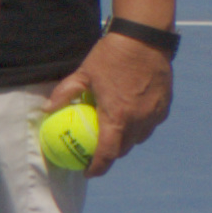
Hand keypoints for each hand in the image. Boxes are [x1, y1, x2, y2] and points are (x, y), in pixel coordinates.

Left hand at [54, 31, 173, 172]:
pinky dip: (139, 126)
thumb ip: (65, 93)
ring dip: (126, 140)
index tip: (87, 172)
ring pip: (140, 138)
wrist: (144, 40)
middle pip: (124, 149)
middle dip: (111, 155)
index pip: (108, 153)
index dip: (97, 167)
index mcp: (117, 117)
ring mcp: (154, 114)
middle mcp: (139, 120)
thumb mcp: (83, 74)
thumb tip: (47, 109)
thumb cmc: (110, 56)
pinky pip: (150, 124)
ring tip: (112, 135)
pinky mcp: (165, 106)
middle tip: (97, 152)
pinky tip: (129, 117)